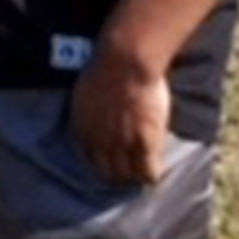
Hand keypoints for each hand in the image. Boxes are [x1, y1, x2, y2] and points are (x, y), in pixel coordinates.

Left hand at [69, 45, 170, 184]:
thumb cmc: (106, 67)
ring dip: (135, 175)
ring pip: (128, 176)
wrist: (124, 62)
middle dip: (117, 173)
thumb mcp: (86, 92)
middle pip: (107, 172)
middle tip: (130, 169)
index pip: (88, 158)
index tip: (110, 159)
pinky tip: (157, 168)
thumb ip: (89, 112)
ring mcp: (122, 144)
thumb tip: (96, 118)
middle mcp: (98, 141)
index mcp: (81, 128)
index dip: (100, 160)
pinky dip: (153, 174)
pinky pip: (149, 173)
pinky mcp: (145, 143)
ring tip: (144, 171)